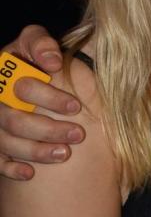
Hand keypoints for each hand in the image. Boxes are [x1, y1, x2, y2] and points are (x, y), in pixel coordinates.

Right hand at [0, 25, 83, 179]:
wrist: (30, 73)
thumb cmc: (38, 56)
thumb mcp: (36, 43)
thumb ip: (42, 45)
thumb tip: (53, 62)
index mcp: (4, 72)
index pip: (23, 88)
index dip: (49, 97)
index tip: (76, 106)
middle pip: (15, 120)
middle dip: (48, 129)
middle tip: (78, 135)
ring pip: (7, 141)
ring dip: (37, 150)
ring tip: (65, 154)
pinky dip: (12, 167)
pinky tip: (30, 173)